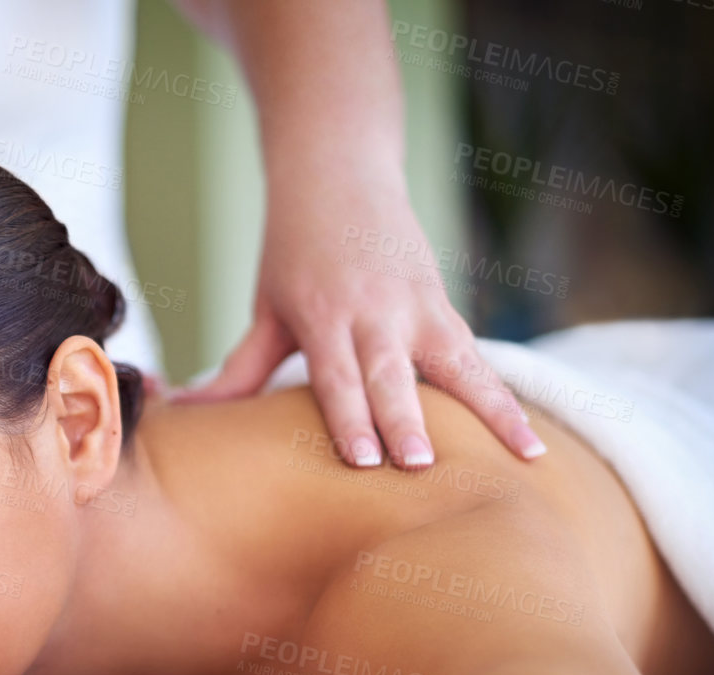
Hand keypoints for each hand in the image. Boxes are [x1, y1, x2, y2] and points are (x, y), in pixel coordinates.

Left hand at [173, 175, 546, 469]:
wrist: (339, 170)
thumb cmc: (293, 251)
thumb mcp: (265, 307)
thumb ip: (238, 371)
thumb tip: (185, 414)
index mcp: (324, 314)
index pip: (338, 377)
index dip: (351, 419)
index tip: (366, 463)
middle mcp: (376, 311)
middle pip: (393, 375)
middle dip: (406, 420)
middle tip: (418, 465)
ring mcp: (417, 305)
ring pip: (460, 364)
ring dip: (490, 411)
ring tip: (523, 456)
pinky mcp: (444, 303)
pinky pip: (477, 356)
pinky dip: (504, 395)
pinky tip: (529, 439)